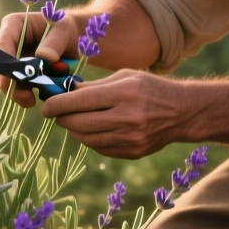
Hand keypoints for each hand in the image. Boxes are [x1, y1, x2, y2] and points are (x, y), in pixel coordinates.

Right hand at [0, 10, 83, 107]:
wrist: (74, 39)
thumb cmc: (66, 28)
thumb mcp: (64, 30)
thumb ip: (55, 42)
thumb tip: (43, 57)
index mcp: (14, 25)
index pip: (3, 42)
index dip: (3, 62)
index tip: (8, 80)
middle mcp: (9, 42)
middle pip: (1, 64)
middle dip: (10, 82)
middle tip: (25, 96)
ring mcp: (13, 58)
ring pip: (7, 78)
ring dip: (17, 91)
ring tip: (31, 100)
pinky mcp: (20, 72)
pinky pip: (18, 85)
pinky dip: (26, 93)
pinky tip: (35, 98)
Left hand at [39, 69, 188, 158]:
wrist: (182, 112)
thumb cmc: (150, 88)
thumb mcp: (125, 77)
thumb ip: (94, 86)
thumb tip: (64, 91)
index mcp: (124, 93)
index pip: (80, 101)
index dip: (57, 104)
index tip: (45, 105)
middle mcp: (127, 117)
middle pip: (79, 123)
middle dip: (61, 118)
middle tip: (56, 112)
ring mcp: (130, 138)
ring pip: (86, 138)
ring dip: (74, 129)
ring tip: (75, 119)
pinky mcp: (132, 152)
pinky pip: (99, 148)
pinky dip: (90, 138)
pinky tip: (93, 129)